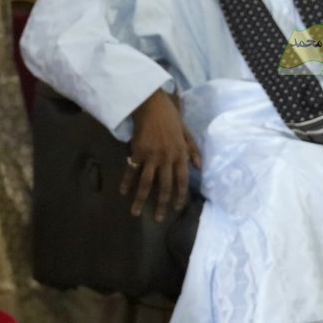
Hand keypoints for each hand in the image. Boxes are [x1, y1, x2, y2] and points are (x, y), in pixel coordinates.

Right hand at [123, 88, 199, 218]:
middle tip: (158, 219)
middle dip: (162, 204)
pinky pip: (132, 170)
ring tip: (136, 213)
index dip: (180, 195)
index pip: (183, 180)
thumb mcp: (186, 131)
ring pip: (147, 183)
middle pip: (165, 186)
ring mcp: (152, 156)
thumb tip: (200, 167)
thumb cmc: (169, 116)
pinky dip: (126, 181)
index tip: (178, 208)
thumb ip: (193, 149)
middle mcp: (167, 158)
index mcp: (181, 153)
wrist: (151, 103)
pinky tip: (122, 191)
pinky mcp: (137, 151)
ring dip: (141, 199)